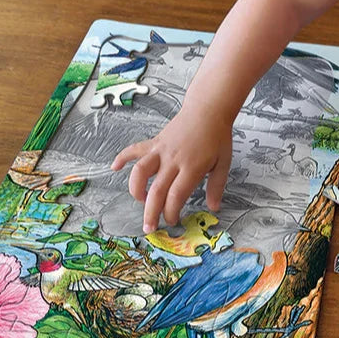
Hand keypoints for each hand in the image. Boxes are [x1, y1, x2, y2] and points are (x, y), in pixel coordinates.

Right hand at [111, 109, 232, 232]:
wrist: (208, 109)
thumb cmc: (217, 137)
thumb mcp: (224, 163)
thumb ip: (217, 186)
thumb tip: (214, 208)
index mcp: (191, 167)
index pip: (176, 196)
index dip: (171, 212)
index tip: (172, 221)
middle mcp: (173, 160)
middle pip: (157, 190)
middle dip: (150, 212)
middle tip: (149, 228)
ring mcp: (161, 150)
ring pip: (140, 171)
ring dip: (135, 189)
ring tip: (139, 200)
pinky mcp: (155, 141)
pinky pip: (134, 149)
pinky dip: (122, 157)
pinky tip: (114, 167)